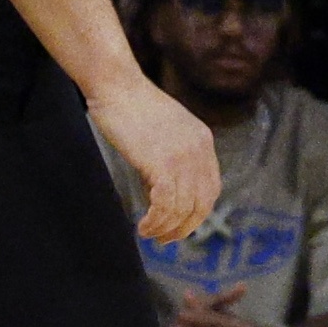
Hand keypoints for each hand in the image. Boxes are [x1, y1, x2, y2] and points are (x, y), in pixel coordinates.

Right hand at [94, 78, 218, 243]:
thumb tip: (159, 196)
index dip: (197, 212)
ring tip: (149, 235)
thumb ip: (168, 161)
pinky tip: (143, 226)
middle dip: (185, 226)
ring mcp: (183, 157)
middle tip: (166, 240)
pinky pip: (166, 204)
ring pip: (183, 207)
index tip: (180, 225)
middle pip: (202, 202)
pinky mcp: (162, 163)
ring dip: (167, 228)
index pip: (210, 188)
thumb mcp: (162, 135)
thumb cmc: (131, 108)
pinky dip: (156, 221)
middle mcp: (200, 150)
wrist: (117, 86)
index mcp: (204, 141)